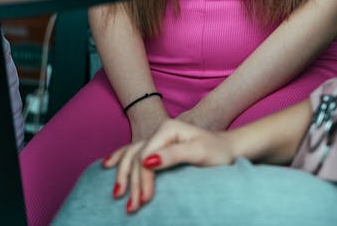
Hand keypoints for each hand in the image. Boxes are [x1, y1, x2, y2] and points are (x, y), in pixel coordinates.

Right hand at [103, 119, 233, 214]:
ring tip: (117, 195)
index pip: (146, 156)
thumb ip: (174, 154)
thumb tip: (148, 161)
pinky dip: (120, 158)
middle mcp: (160, 131)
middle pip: (137, 157)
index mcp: (168, 129)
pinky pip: (133, 151)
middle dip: (132, 182)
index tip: (145, 201)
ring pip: (132, 155)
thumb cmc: (217, 151)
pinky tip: (108, 165)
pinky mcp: (159, 147)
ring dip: (123, 175)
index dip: (143, 179)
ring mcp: (158, 138)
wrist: (228, 148)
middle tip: (133, 207)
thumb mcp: (198, 152)